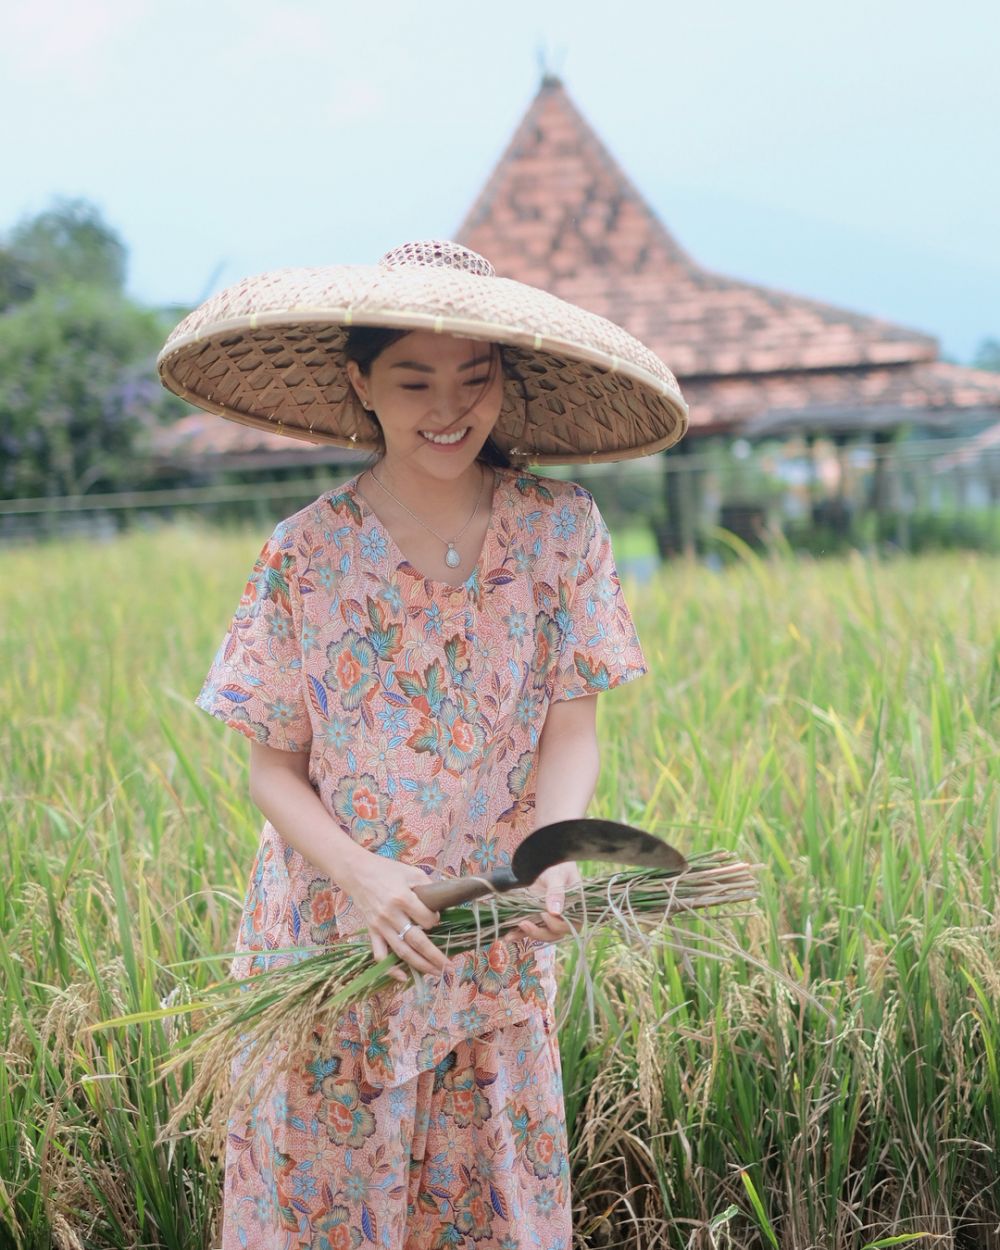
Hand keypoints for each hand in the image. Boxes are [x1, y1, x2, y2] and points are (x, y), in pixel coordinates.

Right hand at [338, 851, 450, 983]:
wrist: (357, 873)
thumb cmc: (387, 871)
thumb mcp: (411, 872)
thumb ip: (427, 887)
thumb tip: (443, 902)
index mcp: (402, 898)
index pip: (426, 919)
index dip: (435, 921)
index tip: (437, 919)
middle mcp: (391, 914)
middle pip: (416, 941)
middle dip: (435, 956)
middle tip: (449, 967)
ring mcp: (380, 925)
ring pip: (402, 951)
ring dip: (420, 965)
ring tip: (436, 973)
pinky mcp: (372, 931)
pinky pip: (380, 954)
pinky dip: (390, 968)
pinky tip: (402, 977)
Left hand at [515, 862, 581, 943]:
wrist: (546, 862)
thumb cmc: (558, 867)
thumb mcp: (558, 876)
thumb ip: (557, 892)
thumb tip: (555, 912)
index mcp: (575, 910)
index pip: (569, 926)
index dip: (556, 925)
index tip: (545, 914)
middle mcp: (563, 918)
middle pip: (554, 934)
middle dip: (539, 932)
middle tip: (525, 924)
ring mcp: (549, 919)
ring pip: (541, 934)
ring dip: (528, 934)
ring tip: (511, 934)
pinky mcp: (536, 918)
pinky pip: (529, 929)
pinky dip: (519, 934)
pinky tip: (509, 937)